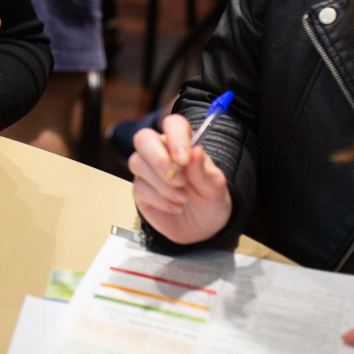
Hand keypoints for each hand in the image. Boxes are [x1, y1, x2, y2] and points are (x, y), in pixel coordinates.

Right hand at [128, 114, 231, 244]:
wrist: (203, 229)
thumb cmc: (210, 201)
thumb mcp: (215, 187)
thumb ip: (204, 170)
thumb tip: (196, 150)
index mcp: (182, 144)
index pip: (173, 125)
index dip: (175, 137)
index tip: (184, 159)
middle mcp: (161, 152)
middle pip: (143, 138)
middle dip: (158, 159)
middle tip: (178, 180)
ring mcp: (147, 171)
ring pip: (137, 162)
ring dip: (162, 184)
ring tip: (183, 198)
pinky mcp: (140, 190)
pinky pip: (139, 188)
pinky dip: (160, 200)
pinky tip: (175, 207)